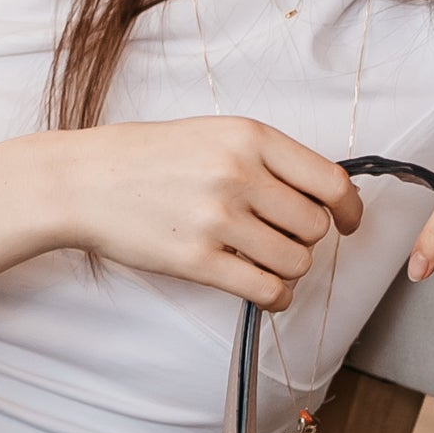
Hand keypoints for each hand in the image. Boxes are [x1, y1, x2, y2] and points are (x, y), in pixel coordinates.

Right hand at [45, 119, 361, 306]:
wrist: (84, 181)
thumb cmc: (147, 157)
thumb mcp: (213, 134)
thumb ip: (266, 158)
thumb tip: (323, 194)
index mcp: (249, 138)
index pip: (330, 181)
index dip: (349, 209)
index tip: (347, 222)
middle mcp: (239, 174)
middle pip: (315, 226)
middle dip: (306, 239)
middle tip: (280, 238)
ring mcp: (218, 219)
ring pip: (295, 261)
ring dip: (289, 269)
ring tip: (264, 263)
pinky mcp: (198, 260)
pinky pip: (266, 289)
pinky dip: (276, 298)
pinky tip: (265, 291)